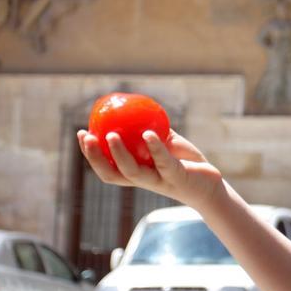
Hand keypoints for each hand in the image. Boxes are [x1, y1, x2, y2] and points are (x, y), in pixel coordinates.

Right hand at [76, 128, 223, 211]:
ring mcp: (160, 182)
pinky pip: (164, 163)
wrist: (210, 183)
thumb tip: (135, 107)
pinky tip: (148, 134)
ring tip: (111, 135)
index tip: (81, 133)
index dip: (91, 154)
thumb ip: (152, 130)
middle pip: (112, 174)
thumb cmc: (185, 162)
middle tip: (86, 136)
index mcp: (136, 173)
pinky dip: (155, 148)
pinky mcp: (177, 179)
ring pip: (133, 173)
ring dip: (119, 155)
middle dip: (95, 157)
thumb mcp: (167, 143)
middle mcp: (144, 181)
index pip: (107, 168)